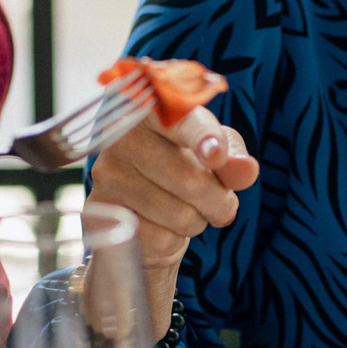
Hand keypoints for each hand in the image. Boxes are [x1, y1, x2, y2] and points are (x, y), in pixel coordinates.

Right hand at [88, 105, 259, 341]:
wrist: (142, 203)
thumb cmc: (184, 166)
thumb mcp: (215, 151)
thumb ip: (233, 155)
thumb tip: (246, 170)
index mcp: (152, 107)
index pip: (181, 122)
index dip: (202, 138)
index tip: (217, 154)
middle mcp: (122, 135)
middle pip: (189, 180)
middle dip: (220, 202)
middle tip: (223, 205)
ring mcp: (107, 172)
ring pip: (178, 214)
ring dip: (198, 222)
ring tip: (189, 211)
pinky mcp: (100, 208)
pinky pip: (158, 238)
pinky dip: (173, 240)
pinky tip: (162, 224)